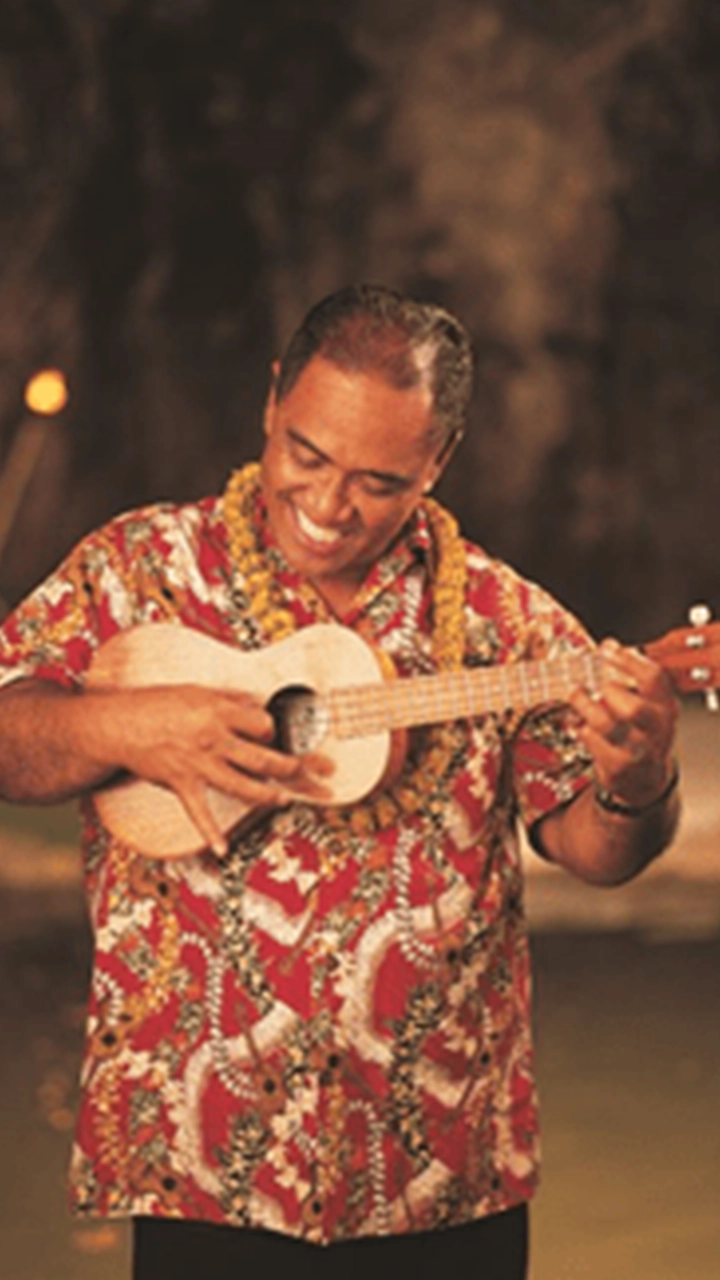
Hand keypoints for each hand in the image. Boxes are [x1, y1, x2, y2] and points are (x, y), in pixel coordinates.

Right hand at [102, 684, 330, 854]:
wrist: (120, 725)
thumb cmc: (157, 705)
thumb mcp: (196, 691)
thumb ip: (227, 700)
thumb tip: (254, 705)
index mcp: (219, 712)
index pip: (263, 724)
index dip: (274, 730)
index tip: (277, 735)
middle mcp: (213, 739)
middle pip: (263, 758)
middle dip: (289, 767)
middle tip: (302, 771)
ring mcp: (199, 765)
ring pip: (244, 786)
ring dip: (268, 796)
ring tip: (283, 800)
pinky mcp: (183, 784)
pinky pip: (200, 813)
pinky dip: (210, 834)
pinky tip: (222, 849)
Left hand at [569, 639, 678, 807]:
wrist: (645, 781)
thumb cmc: (643, 735)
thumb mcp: (648, 707)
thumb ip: (631, 680)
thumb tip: (608, 647)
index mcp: (666, 708)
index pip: (653, 679)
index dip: (628, 660)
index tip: (607, 648)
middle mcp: (655, 730)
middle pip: (634, 708)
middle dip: (610, 691)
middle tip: (596, 684)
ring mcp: (637, 751)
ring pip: (606, 724)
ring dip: (585, 705)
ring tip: (577, 695)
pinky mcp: (617, 766)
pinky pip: (591, 740)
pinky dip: (581, 728)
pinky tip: (582, 725)